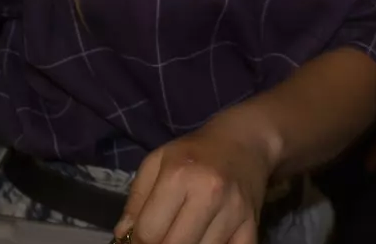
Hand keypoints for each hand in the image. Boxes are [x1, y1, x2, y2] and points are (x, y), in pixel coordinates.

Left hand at [117, 117, 272, 243]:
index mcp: (179, 175)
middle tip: (162, 237)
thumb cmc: (194, 152)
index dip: (137, 242)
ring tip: (184, 235)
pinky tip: (206, 239)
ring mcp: (234, 211)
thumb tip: (123, 235)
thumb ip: (136, 200)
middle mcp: (208, 194)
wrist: (244, 141)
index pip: (149, 232)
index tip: (140, 239)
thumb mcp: (157, 162)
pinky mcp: (252, 223)